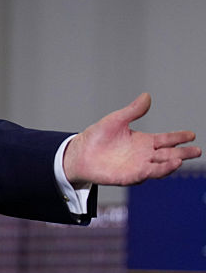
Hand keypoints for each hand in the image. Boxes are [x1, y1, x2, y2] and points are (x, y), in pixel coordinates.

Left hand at [63, 93, 199, 186]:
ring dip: (171, 164)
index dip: (179, 137)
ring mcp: (138, 166)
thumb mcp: (116, 120)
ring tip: (181, 159)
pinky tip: (166, 166)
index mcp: (143, 141)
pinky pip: (147, 174)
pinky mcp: (130, 176)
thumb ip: (133, 110)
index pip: (166, 139)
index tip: (192, 134)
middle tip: (197, 150)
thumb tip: (147, 96)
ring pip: (160, 166)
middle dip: (183, 153)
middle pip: (168, 154)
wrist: (79, 153)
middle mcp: (144, 155)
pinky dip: (158, 171)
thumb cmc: (97, 137)